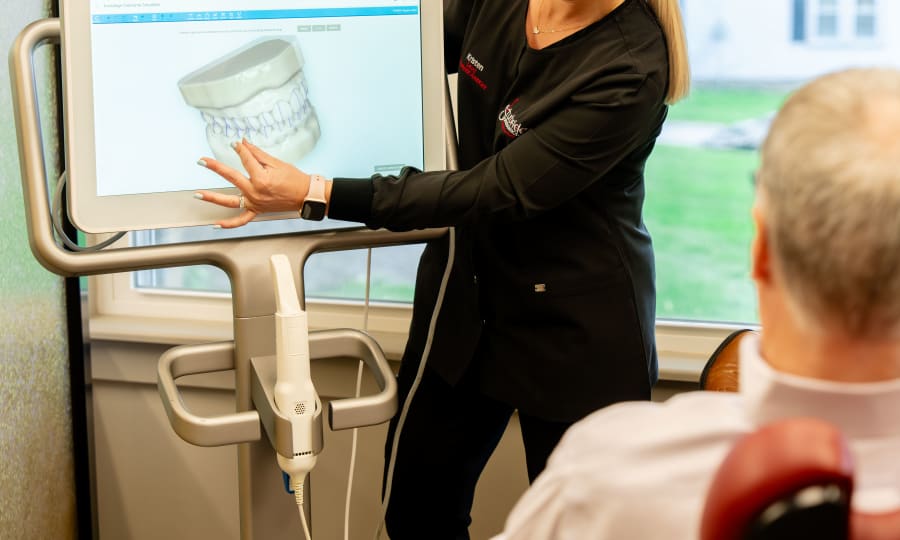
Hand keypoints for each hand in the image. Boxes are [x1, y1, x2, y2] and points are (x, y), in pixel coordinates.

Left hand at [194, 138, 309, 228]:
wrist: (306, 196)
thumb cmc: (295, 179)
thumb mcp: (277, 163)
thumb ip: (257, 154)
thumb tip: (244, 143)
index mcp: (261, 178)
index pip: (245, 159)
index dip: (240, 149)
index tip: (235, 143)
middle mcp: (255, 192)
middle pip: (231, 177)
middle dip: (215, 167)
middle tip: (202, 161)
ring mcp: (254, 203)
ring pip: (229, 201)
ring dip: (212, 197)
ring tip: (198, 194)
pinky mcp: (257, 210)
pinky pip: (241, 220)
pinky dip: (229, 224)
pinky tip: (216, 224)